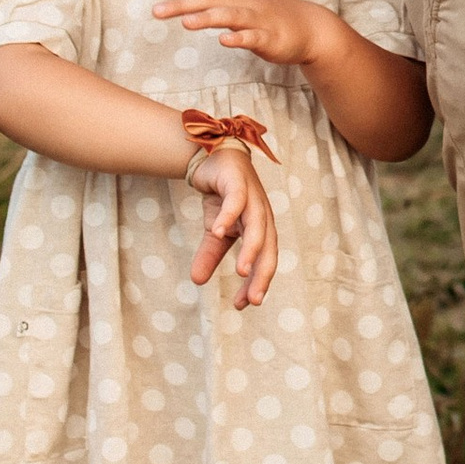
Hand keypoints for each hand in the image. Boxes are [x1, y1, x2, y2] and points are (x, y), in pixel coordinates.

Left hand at [151, 0, 332, 74]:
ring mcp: (259, 19)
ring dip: (207, 18)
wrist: (313, 28)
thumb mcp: (244, 2)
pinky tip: (224, 41)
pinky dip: (239, 38)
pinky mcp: (271, 38)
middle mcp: (246, 2)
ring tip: (185, 22)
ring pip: (230, 16)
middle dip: (183, 3)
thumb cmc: (273, 16)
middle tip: (156, 10)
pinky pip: (253, 37)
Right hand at [186, 141, 277, 306]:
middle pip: (267, 247)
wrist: (216, 158)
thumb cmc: (223, 196)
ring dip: (251, 249)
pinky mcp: (238, 182)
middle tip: (254, 298)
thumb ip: (210, 254)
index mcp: (261, 228)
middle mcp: (262, 214)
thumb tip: (197, 281)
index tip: (244, 305)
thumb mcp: (214, 229)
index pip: (264, 260)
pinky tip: (219, 230)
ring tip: (242, 271)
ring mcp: (253, 197)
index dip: (256, 282)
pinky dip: (229, 215)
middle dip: (262, 273)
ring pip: (257, 226)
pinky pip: (236, 201)